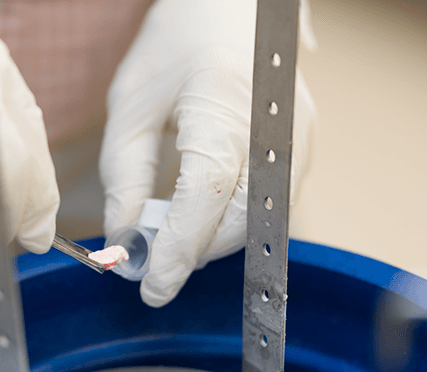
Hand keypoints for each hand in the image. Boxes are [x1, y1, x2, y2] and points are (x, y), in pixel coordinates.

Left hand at [100, 0, 315, 306]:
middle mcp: (274, 127)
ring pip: (257, 220)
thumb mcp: (132, 106)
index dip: (178, 251)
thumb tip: (126, 238)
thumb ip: (126, 177)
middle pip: (237, 219)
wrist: (234, 9)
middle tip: (150, 263)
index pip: (205, 198)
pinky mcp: (300, 146)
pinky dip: (232, 222)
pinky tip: (200, 218)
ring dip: (212, 240)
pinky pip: (268, 204)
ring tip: (169, 240)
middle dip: (193, 253)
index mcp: (225, 105)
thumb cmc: (177, 44)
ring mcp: (296, 138)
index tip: (152, 288)